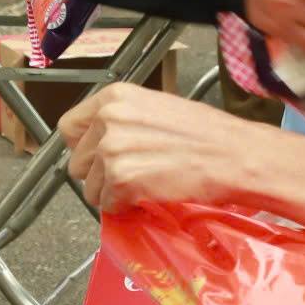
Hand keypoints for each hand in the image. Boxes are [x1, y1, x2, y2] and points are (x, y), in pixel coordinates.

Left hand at [63, 83, 253, 214]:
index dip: (83, 146)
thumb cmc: (207, 134)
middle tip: (131, 174)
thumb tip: (100, 142)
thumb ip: (123, 121)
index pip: (69, 127)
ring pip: (90, 188)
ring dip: (112, 193)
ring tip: (144, 184)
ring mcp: (112, 150)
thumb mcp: (157, 109)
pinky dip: (125, 207)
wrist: (234, 155)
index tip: (97, 156)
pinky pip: (108, 205)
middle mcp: (108, 120)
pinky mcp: (121, 180)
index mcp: (115, 97)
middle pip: (77, 162)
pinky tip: (149, 195)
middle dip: (99, 174)